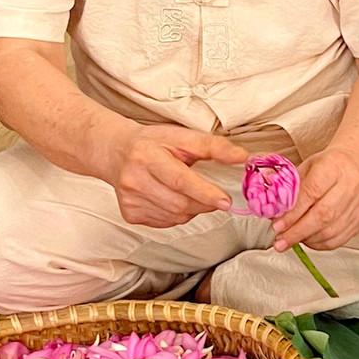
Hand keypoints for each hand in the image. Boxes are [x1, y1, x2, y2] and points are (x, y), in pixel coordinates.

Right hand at [104, 124, 248, 227]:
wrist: (116, 152)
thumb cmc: (153, 142)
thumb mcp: (181, 136)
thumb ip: (213, 146)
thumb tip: (242, 157)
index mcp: (146, 155)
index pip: (180, 179)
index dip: (204, 192)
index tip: (225, 201)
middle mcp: (134, 180)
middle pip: (179, 203)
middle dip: (203, 203)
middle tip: (214, 196)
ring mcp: (130, 200)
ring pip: (175, 216)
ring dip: (192, 209)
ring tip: (188, 192)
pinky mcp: (130, 214)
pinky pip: (166, 222)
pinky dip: (178, 214)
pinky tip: (173, 198)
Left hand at [273, 147, 358, 251]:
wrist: (358, 165)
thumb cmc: (330, 165)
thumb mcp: (307, 166)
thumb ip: (292, 188)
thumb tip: (274, 211)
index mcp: (334, 167)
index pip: (312, 193)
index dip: (293, 212)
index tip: (277, 225)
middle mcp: (349, 186)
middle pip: (323, 215)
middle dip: (297, 231)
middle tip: (280, 240)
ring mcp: (357, 205)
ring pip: (330, 230)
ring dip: (306, 239)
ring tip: (290, 240)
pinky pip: (338, 239)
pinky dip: (319, 244)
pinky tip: (307, 239)